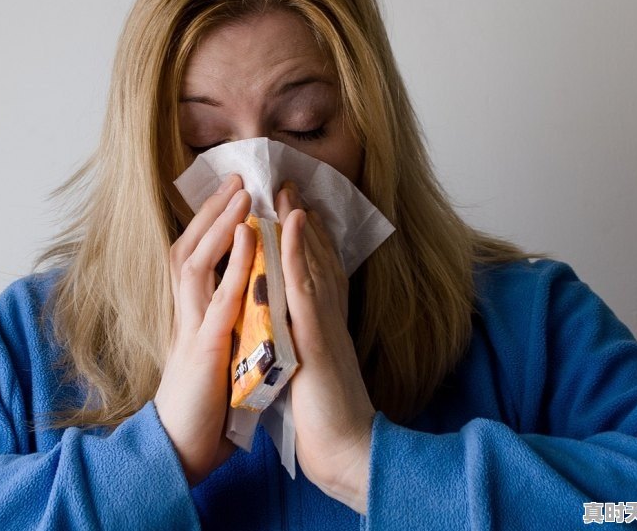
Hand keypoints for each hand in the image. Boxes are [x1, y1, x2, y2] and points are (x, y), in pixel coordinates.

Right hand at [154, 174, 253, 486]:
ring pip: (197, 262)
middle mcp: (186, 313)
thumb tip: (246, 301)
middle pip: (190, 248)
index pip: (194, 258)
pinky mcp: (205, 348)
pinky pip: (220, 296)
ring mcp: (193, 328)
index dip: (209, 226)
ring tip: (241, 192)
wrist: (180, 452)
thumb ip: (225, 324)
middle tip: (236, 177)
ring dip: (219, 224)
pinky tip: (250, 235)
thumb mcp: (214, 355)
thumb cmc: (203, 407)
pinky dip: (235, 262)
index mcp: (190, 315)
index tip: (231, 197)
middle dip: (211, 211)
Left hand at [274, 182, 374, 514]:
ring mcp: (323, 322)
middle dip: (302, 220)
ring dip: (299, 223)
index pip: (316, 271)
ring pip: (311, 262)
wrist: (349, 452)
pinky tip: (293, 223)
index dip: (306, 238)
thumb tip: (288, 327)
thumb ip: (304, 340)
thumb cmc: (325, 416)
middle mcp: (327, 315)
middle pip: (316, 258)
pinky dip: (299, 250)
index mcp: (324, 323)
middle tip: (290, 184)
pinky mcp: (316, 335)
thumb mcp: (312, 366)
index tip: (294, 208)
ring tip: (287, 188)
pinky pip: (305, 284)